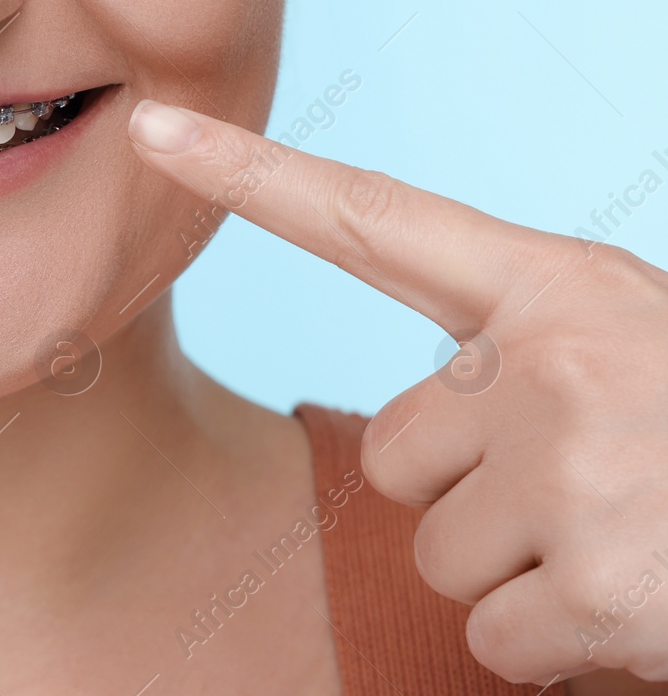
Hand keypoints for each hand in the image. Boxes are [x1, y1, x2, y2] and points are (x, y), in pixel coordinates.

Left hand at [127, 98, 667, 685]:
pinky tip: (647, 610)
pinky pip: (495, 638)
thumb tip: (422, 434)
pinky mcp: (603, 582)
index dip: (251, 176)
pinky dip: (564, 651)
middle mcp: (556, 360)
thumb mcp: (635, 355)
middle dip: (477, 496)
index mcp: (563, 290)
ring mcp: (580, 468)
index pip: (375, 220)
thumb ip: (521, 363)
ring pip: (440, 551)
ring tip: (636, 544)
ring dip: (526, 574)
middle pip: (398, 453)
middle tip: (602, 492)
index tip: (154, 130)